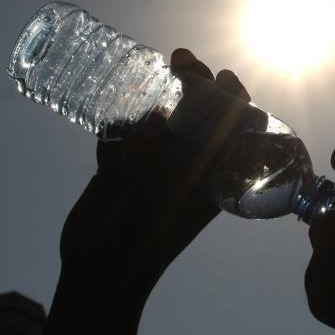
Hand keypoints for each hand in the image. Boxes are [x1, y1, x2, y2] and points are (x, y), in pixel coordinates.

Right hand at [58, 48, 251, 302]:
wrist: (97, 274)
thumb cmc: (141, 241)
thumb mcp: (160, 198)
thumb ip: (157, 156)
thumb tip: (154, 117)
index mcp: (212, 180)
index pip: (237, 134)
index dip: (237, 103)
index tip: (226, 77)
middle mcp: (186, 171)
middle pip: (199, 118)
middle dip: (195, 85)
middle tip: (182, 60)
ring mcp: (151, 169)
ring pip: (161, 122)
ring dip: (157, 97)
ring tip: (155, 71)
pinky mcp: (119, 172)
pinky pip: (122, 137)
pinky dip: (118, 126)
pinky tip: (111, 124)